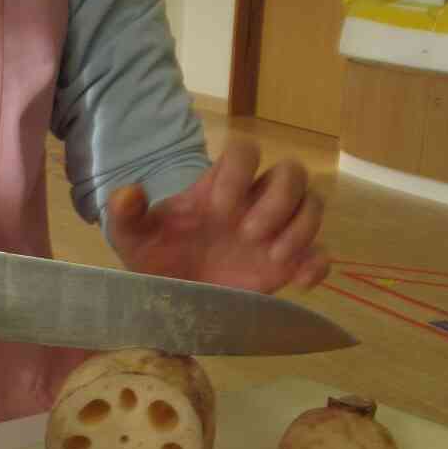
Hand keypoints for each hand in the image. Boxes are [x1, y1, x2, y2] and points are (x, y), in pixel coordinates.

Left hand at [105, 138, 328, 292]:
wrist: (173, 297)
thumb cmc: (157, 258)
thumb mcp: (133, 239)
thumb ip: (126, 215)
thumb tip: (128, 192)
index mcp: (220, 186)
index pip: (245, 151)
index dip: (239, 173)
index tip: (218, 209)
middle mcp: (255, 201)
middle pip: (292, 171)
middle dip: (278, 199)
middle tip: (248, 234)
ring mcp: (277, 231)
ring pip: (314, 204)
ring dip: (301, 227)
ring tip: (273, 257)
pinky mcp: (290, 263)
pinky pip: (321, 253)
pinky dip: (317, 264)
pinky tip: (298, 283)